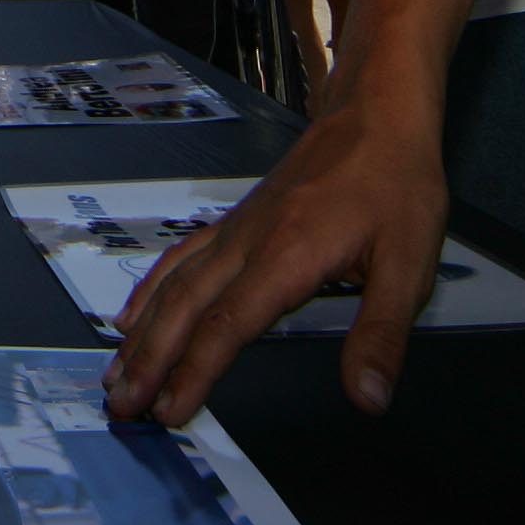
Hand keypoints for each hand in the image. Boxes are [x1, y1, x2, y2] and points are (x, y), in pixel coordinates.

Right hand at [104, 86, 446, 426]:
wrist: (377, 113)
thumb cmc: (396, 184)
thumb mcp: (409, 263)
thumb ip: (382, 335)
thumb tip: (369, 399)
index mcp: (288, 256)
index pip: (228, 325)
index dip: (194, 373)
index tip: (170, 412)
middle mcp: (249, 242)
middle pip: (185, 307)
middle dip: (150, 360)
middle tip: (122, 406)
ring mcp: (238, 229)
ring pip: (175, 284)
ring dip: (143, 333)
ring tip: (115, 373)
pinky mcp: (238, 221)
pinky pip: (182, 258)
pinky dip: (150, 290)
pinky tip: (134, 313)